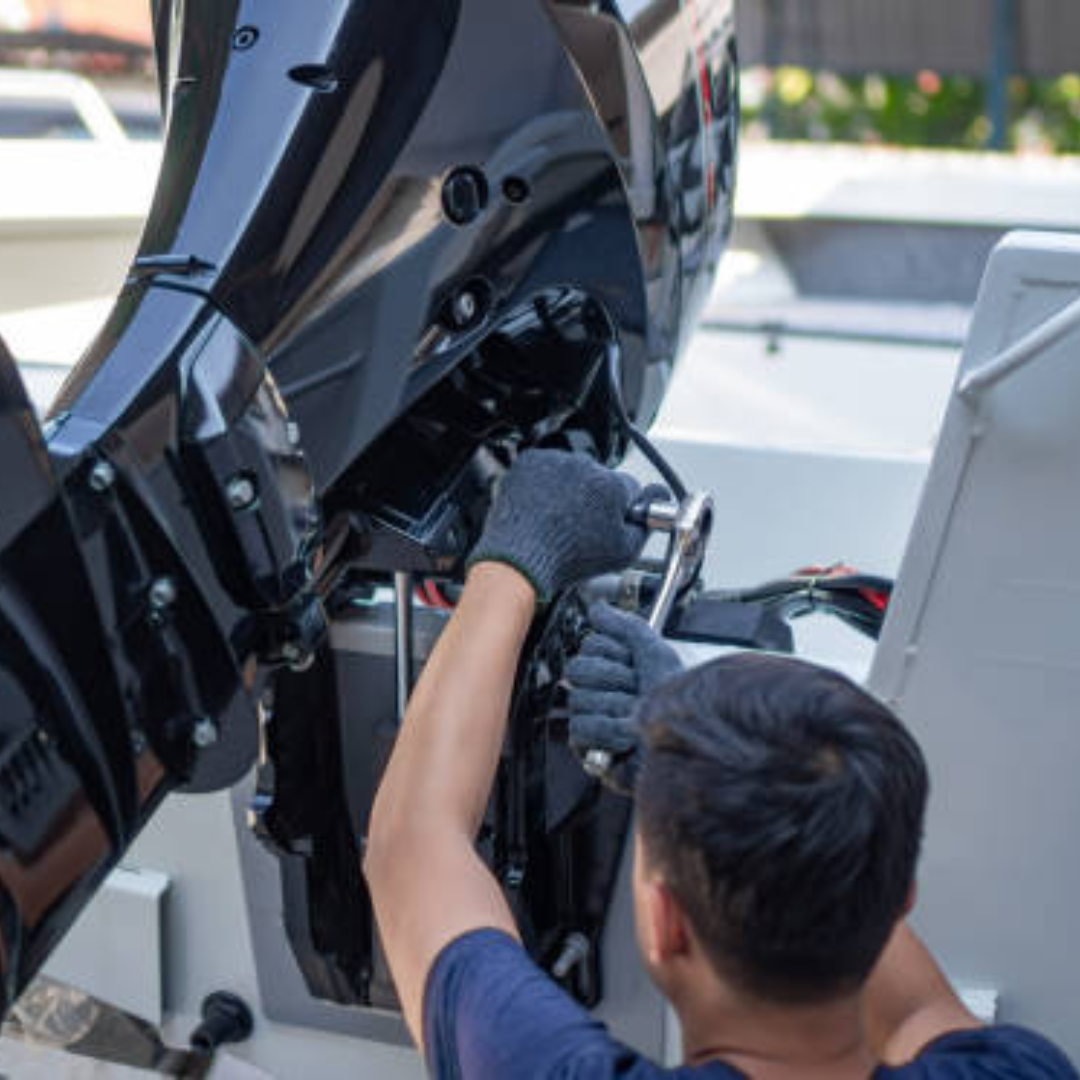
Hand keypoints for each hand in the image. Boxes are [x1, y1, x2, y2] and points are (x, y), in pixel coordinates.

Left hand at [467, 449, 663, 604]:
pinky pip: (546, 468)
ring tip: (559, 519)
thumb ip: (645, 526)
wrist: (521, 559)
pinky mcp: (531, 462)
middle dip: (595, 498)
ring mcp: (556, 462)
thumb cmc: (566, 558)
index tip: (611, 519)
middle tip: (581, 525)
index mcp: (612, 485)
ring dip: (570, 488)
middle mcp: (585, 466)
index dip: (622, 508)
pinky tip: (544, 508)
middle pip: (600, 479)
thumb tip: (653, 509)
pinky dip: (545, 483)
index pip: (630, 488)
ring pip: (572, 472)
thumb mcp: (623, 553)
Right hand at [566, 603, 682, 792]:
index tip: (635, 664)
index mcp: (611, 666)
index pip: (590, 645)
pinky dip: (608, 732)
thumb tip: (597, 607)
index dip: (615, 653)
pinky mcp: (587, 746)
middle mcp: (597, 690)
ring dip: (616, 707)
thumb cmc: (676, 701)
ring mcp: (590, 717)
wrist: (687, 740)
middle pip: (579, 669)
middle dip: (615, 679)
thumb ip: (625, 627)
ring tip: (636, 716)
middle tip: (637, 690)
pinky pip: (581, 727)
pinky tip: (626, 737)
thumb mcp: (655, 654)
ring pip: (580, 698)